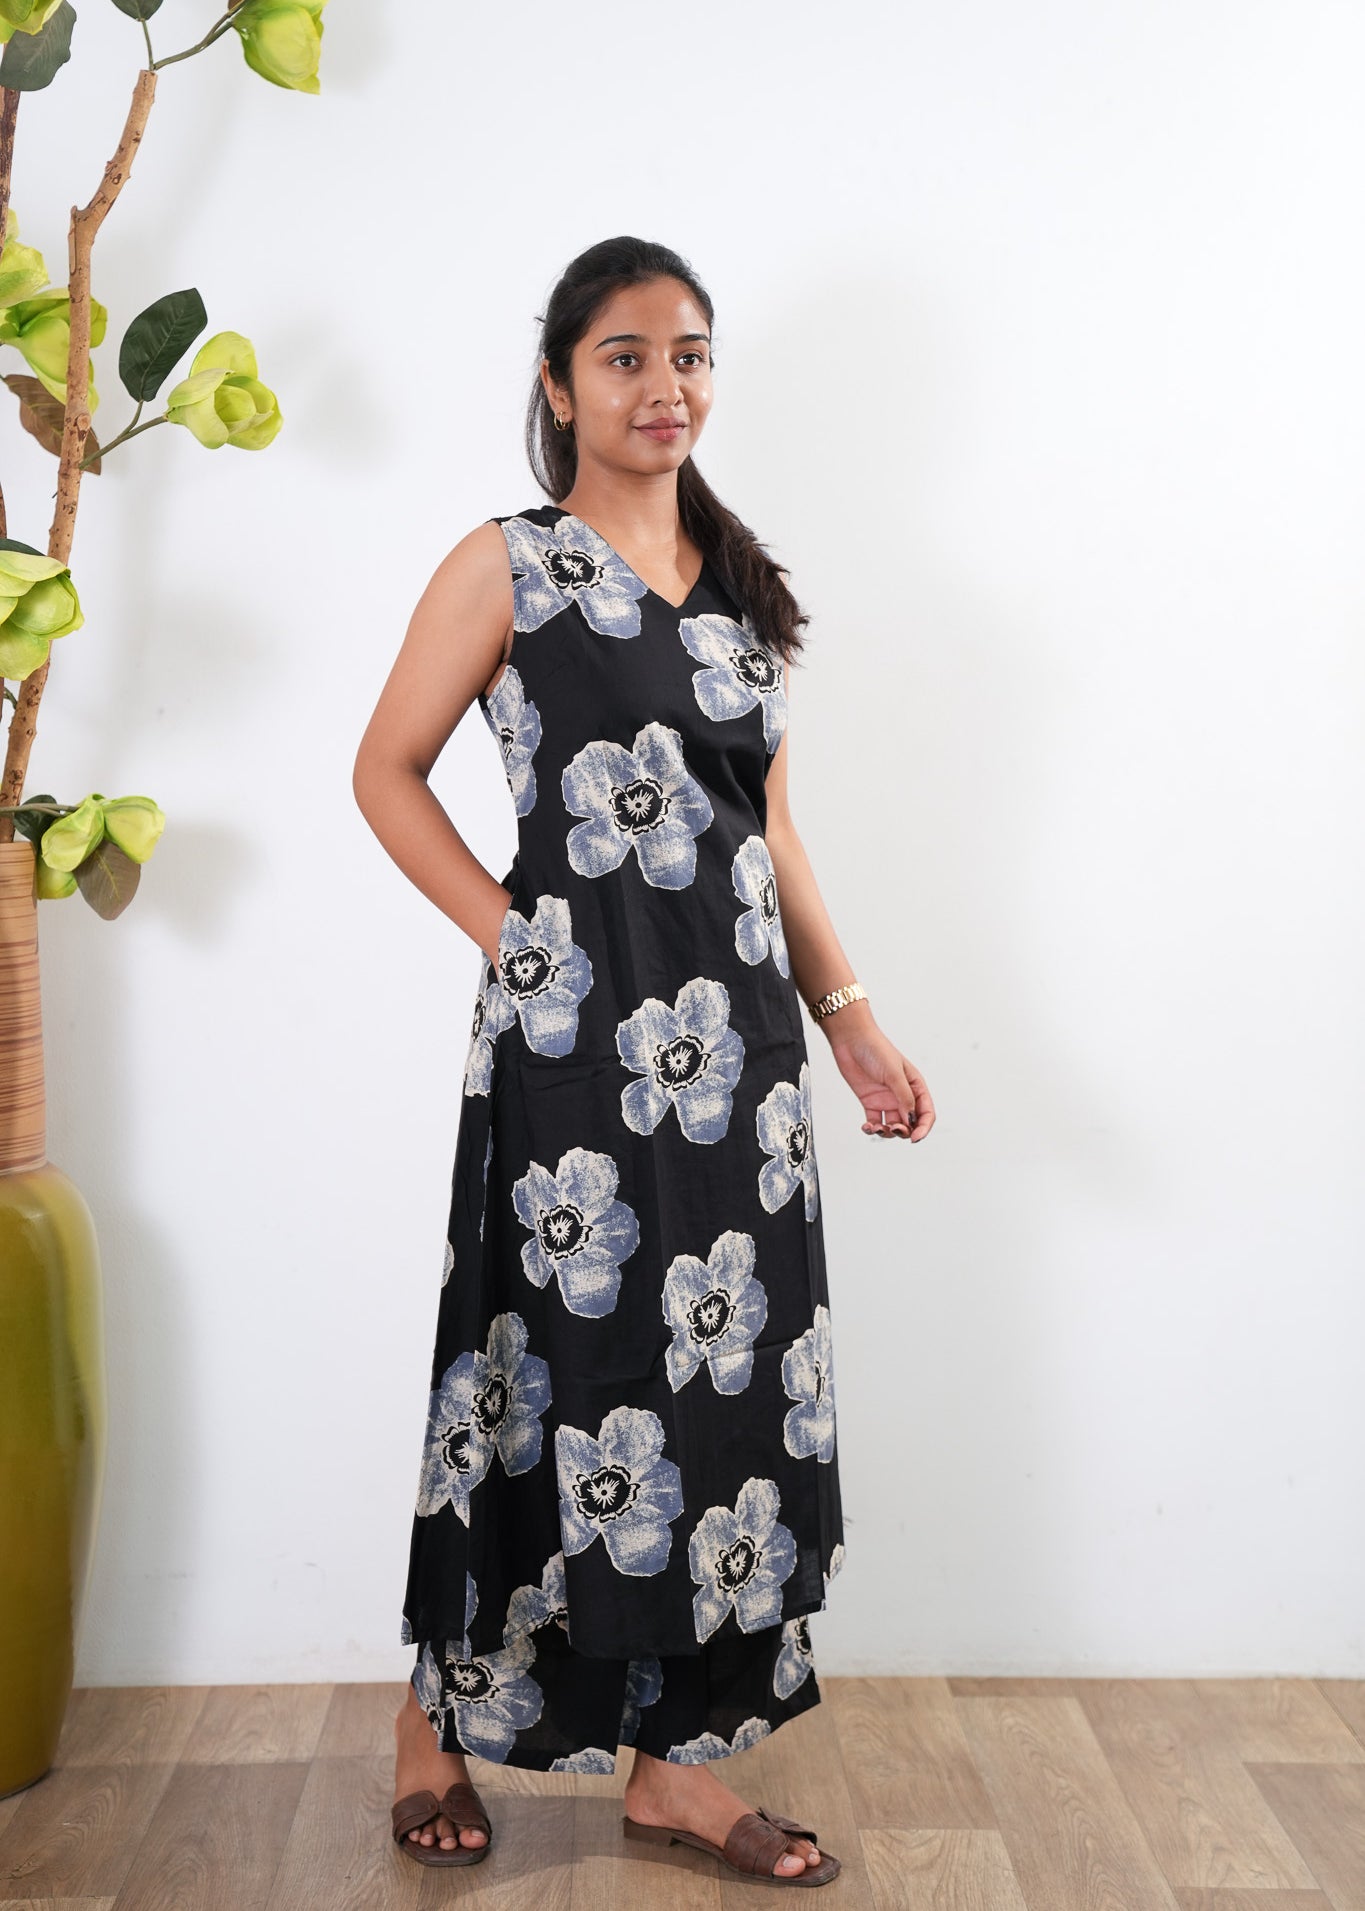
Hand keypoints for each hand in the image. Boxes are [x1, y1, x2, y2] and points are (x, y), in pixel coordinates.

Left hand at [826, 1018, 935, 1140]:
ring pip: (893, 1126)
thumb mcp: (894, 1073)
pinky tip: (867, 1127)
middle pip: (911, 1123)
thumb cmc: (876, 1050)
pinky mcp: (870, 1102)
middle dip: (904, 1132)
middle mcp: (903, 1095)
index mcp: (915, 1086)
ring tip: (877, 1128)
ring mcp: (886, 1100)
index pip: (926, 1113)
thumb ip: (904, 1097)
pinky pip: (875, 1123)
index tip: (915, 1138)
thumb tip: (911, 1120)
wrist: (851, 1040)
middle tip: (894, 1129)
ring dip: (888, 1133)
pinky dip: (872, 1129)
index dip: (923, 1128)